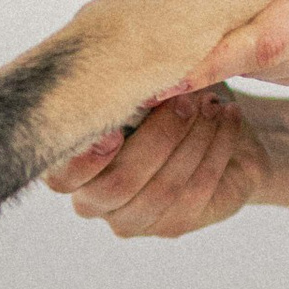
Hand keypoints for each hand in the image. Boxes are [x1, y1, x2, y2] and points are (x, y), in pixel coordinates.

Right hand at [43, 86, 267, 237]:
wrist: (218, 124)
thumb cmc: (167, 92)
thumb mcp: (141, 75)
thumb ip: (120, 73)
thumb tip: (119, 63)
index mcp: (71, 164)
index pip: (60, 177)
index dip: (86, 159)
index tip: (115, 130)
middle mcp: (94, 199)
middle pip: (119, 183)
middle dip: (158, 137)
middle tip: (187, 100)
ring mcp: (132, 218)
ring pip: (163, 188)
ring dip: (193, 140)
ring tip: (213, 103)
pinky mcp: (173, 225)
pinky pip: (197, 191)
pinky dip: (216, 149)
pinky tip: (228, 118)